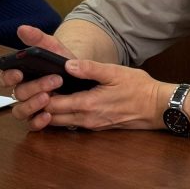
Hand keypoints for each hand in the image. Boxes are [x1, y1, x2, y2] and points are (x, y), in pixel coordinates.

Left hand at [0, 25, 163, 132]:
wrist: (156, 107)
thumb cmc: (138, 88)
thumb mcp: (114, 72)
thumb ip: (89, 68)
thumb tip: (68, 64)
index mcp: (87, 104)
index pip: (52, 104)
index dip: (40, 94)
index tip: (33, 81)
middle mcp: (86, 119)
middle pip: (51, 116)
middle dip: (39, 105)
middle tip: (33, 88)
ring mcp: (91, 125)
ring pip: (60, 122)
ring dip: (49, 111)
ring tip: (43, 94)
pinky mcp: (96, 126)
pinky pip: (71, 123)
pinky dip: (61, 115)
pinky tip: (62, 102)